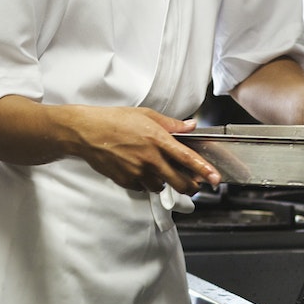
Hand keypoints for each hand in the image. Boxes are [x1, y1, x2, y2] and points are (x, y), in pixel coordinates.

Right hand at [67, 107, 219, 195]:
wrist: (87, 132)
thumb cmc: (114, 120)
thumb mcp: (146, 115)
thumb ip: (171, 124)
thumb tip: (191, 126)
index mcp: (157, 140)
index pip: (187, 159)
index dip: (205, 170)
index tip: (216, 178)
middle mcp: (150, 159)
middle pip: (180, 182)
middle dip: (191, 186)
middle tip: (194, 184)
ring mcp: (137, 172)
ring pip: (161, 187)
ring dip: (164, 182)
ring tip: (157, 170)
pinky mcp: (126, 181)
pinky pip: (143, 188)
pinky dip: (145, 182)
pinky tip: (140, 170)